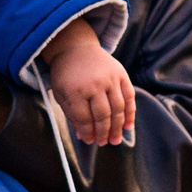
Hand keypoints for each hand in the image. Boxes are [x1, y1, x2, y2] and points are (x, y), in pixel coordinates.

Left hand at [47, 27, 134, 146]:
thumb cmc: (66, 75)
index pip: (84, 118)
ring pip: (118, 108)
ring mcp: (109, 78)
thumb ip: (72, 115)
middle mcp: (93, 84)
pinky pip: (129, 97)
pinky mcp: (120, 74)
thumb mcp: (61, 94)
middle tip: (103, 143)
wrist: (75, 48)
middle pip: (103, 115)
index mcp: (74, 90)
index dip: (88, 133)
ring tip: (115, 139)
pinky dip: (130, 113)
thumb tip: (83, 137)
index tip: (89, 141)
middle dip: (103, 133)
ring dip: (118, 127)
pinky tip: (127, 126)